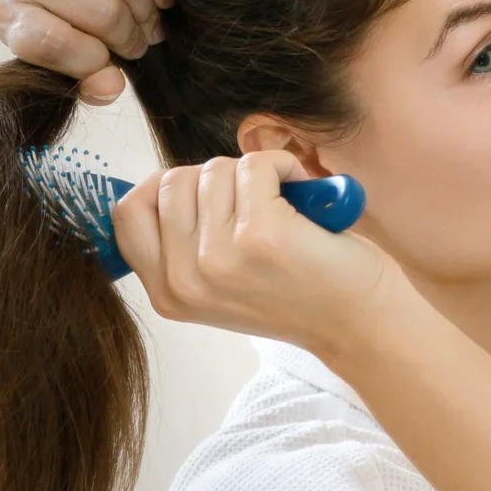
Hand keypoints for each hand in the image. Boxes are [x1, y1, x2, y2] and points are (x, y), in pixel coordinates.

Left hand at [0, 0, 173, 105]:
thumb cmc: (75, 23)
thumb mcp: (74, 63)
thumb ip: (90, 83)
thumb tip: (111, 85)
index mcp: (8, 13)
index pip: (51, 43)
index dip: (93, 62)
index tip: (111, 66)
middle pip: (102, 12)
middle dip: (132, 36)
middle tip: (140, 41)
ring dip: (149, 8)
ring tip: (148, 17)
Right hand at [111, 151, 398, 355]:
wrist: (363, 324)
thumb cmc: (302, 293)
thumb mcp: (223, 286)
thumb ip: (184, 246)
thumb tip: (166, 183)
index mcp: (168, 295)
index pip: (127, 215)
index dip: (163, 190)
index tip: (205, 196)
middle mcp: (185, 281)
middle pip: (171, 182)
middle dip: (217, 178)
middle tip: (258, 203)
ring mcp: (218, 259)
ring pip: (212, 170)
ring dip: (254, 173)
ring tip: (286, 205)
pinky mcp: (260, 236)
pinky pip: (255, 166)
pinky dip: (283, 166)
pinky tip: (305, 191)